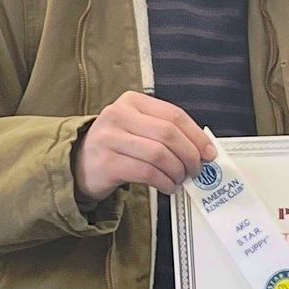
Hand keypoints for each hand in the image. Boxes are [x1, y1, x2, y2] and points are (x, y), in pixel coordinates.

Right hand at [72, 92, 212, 204]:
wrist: (79, 163)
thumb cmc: (117, 146)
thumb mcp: (138, 128)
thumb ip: (165, 132)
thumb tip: (202, 149)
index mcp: (133, 101)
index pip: (174, 115)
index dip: (196, 136)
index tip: (209, 153)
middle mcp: (119, 115)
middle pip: (168, 134)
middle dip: (189, 155)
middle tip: (196, 170)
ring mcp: (110, 138)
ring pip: (159, 154)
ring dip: (177, 171)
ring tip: (180, 180)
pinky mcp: (107, 163)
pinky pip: (146, 173)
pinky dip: (164, 182)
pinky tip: (168, 187)